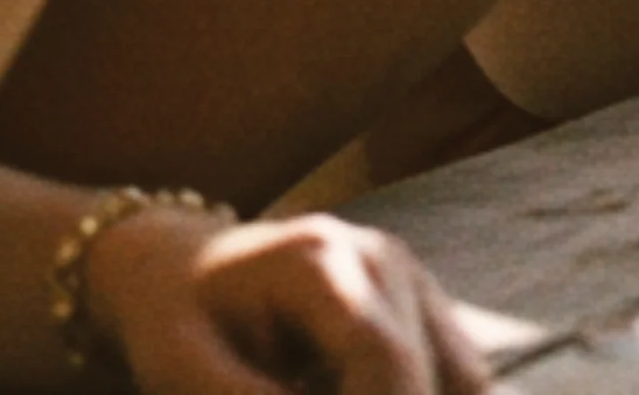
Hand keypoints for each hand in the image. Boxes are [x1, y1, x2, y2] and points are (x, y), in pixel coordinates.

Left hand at [95, 204, 488, 394]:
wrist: (179, 267)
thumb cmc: (174, 322)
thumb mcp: (187, 374)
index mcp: (319, 258)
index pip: (382, 358)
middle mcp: (382, 256)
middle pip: (427, 375)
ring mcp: (410, 277)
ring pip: (463, 383)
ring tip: (308, 390)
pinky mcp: (422, 307)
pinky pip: (458, 382)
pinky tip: (340, 391)